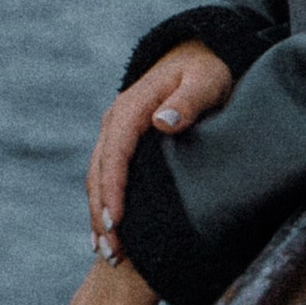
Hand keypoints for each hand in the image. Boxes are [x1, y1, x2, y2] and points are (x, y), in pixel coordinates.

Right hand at [86, 43, 234, 253]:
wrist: (199, 52)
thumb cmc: (208, 70)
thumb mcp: (206, 81)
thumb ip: (188, 101)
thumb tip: (162, 122)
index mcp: (133, 105)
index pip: (116, 151)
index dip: (113, 188)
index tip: (116, 222)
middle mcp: (116, 118)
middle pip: (100, 170)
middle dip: (101, 212)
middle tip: (112, 252)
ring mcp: (115, 129)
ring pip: (97, 176)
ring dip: (98, 214)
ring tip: (108, 252)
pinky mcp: (121, 140)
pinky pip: (104, 174)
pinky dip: (102, 203)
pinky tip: (107, 232)